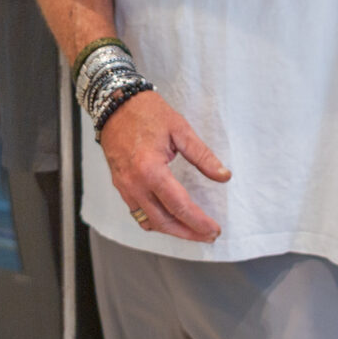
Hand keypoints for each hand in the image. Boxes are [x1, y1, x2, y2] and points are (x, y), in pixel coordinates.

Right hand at [100, 92, 230, 242]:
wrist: (114, 102)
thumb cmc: (146, 112)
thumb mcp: (180, 129)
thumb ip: (203, 156)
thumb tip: (223, 176)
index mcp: (150, 169)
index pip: (179, 206)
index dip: (198, 221)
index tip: (214, 229)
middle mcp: (134, 183)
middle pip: (163, 221)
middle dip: (188, 233)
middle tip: (207, 235)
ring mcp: (124, 186)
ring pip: (148, 222)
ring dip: (171, 230)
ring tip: (192, 230)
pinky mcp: (120, 185)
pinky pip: (136, 212)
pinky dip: (154, 221)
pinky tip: (169, 218)